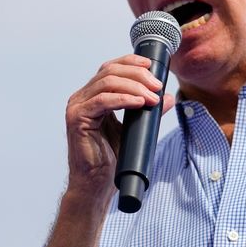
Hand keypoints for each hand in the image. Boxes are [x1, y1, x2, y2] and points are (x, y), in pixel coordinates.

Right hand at [64, 54, 174, 203]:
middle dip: (137, 74)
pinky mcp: (77, 119)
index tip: (152, 66)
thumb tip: (168, 97)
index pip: (110, 68)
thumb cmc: (112, 158)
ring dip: (134, 86)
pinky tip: (139, 103)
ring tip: (152, 97)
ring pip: (107, 82)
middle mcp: (82, 97)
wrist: (98, 184)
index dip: (131, 62)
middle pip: (110, 71)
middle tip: (157, 85)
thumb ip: (149, 111)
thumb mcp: (135, 128)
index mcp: (93, 96)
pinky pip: (102, 100)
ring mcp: (77, 107)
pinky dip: (123, 98)